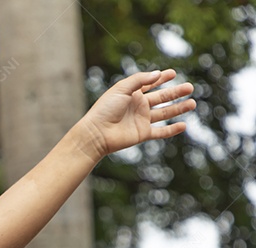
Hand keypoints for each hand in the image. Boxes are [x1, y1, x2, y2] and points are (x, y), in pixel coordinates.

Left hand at [78, 68, 194, 159]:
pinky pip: (160, 132)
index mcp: (132, 94)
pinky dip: (172, 130)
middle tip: (190, 87)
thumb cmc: (105, 109)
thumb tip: (157, 73)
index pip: (149, 84)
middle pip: (161, 98)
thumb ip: (139, 80)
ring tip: (192, 103)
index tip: (172, 73)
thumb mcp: (121, 89)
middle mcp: (138, 107)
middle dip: (176, 92)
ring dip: (178, 109)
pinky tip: (183, 125)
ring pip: (164, 114)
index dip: (161, 78)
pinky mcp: (142, 134)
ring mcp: (141, 120)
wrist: (96, 133)